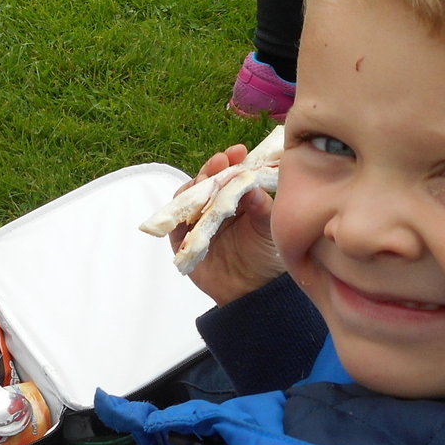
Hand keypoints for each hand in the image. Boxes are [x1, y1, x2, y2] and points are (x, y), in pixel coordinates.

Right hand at [174, 145, 282, 305]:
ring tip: (207, 179)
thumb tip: (251, 183)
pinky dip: (179, 208)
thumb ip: (261, 206)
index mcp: (239, 200)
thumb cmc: (267, 258)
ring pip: (190, 195)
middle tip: (221, 161)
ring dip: (196, 184)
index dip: (232, 161)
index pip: (231, 174)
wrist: (252, 293)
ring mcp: (198, 222)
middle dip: (213, 168)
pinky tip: (189, 200)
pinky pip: (175, 219)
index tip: (239, 151)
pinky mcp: (183, 238)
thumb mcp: (269, 228)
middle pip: (208, 180)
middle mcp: (217, 207)